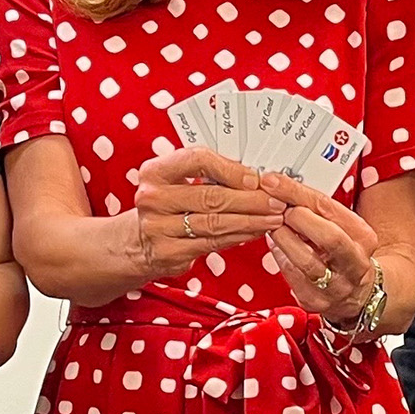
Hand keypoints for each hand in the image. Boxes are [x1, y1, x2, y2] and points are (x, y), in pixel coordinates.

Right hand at [126, 147, 285, 280]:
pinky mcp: (169, 253)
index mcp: (155, 171)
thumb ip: (208, 172)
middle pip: (211, 196)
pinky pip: (212, 243)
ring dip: (251, 220)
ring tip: (273, 217)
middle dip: (251, 199)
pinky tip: (255, 231)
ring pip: (215, 223)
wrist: (138, 240)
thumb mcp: (177, 179)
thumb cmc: (168, 204)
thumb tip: (255, 175)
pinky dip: (239, 236)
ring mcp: (158, 228)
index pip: (198, 160)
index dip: (231, 169)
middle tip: (276, 201)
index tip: (256, 178)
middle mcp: (153, 199)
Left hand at [257, 171, 378, 326]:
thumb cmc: (345, 253)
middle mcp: (354, 263)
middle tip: (279, 209)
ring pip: (307, 261)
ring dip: (284, 239)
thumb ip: (317, 209)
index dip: (298, 193)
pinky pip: (293, 278)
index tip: (275, 183)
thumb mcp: (342, 227)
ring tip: (273, 226)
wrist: (359, 293)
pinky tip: (275, 246)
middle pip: (328, 237)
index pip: (330, 208)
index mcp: (363, 237)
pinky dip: (280, 258)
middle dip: (298, 219)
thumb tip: (283, 189)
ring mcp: (337, 286)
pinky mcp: (317, 301)